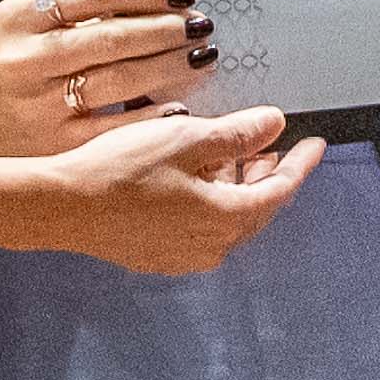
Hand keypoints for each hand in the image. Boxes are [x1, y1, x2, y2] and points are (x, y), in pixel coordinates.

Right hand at [0, 0, 221, 155]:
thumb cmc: (5, 59)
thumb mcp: (23, 22)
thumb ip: (74, 9)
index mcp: (19, 18)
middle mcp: (26, 60)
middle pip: (110, 37)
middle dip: (166, 30)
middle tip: (201, 26)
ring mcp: (39, 106)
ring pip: (117, 80)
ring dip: (168, 67)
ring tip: (200, 58)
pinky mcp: (53, 146)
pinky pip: (115, 129)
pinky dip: (152, 116)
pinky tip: (179, 107)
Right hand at [33, 105, 323, 275]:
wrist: (64, 206)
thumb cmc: (120, 171)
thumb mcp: (185, 139)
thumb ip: (236, 134)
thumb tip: (275, 124)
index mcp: (226, 218)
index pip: (279, 190)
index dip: (300, 164)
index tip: (315, 144)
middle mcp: (212, 246)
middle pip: (255, 207)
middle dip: (267, 174)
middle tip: (274, 146)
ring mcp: (183, 254)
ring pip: (226, 217)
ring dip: (235, 185)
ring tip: (230, 154)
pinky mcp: (158, 254)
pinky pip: (199, 226)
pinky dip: (208, 200)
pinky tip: (191, 177)